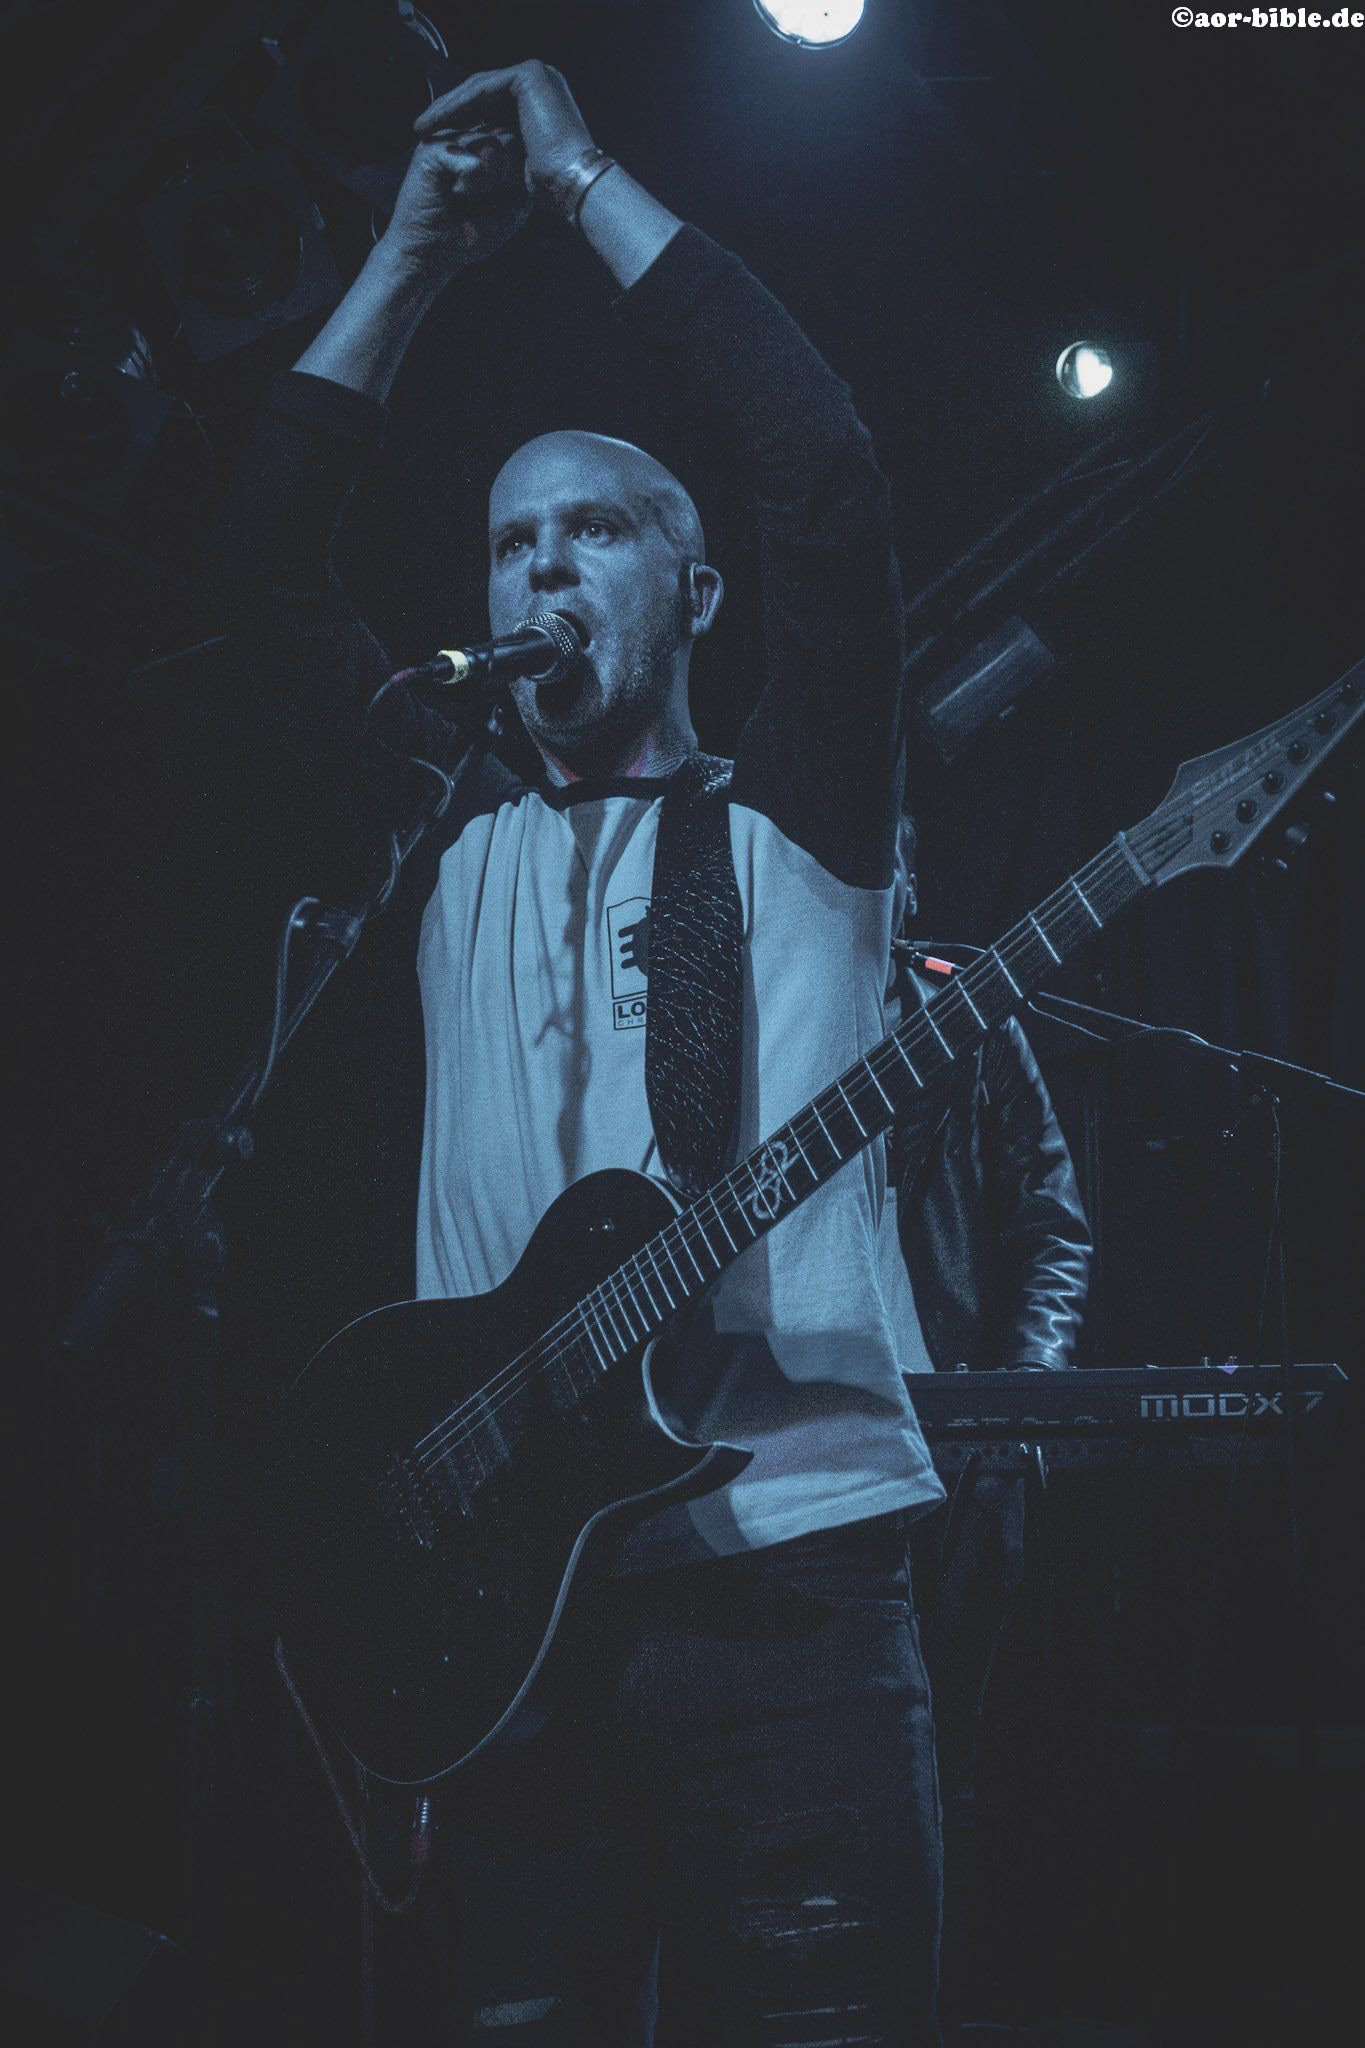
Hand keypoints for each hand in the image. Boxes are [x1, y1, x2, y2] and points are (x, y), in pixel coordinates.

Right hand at [380, 127, 529, 279]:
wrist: (429, 255)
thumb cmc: (467, 233)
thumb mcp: (512, 207)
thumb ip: (525, 176)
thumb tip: (512, 150)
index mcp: (484, 144)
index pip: (521, 144)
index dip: (516, 177)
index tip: (493, 198)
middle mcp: (466, 134)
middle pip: (511, 140)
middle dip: (505, 178)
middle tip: (478, 199)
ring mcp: (448, 137)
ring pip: (496, 146)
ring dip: (489, 184)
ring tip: (464, 197)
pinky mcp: (433, 148)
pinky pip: (477, 160)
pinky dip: (474, 186)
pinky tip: (455, 194)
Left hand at [414, 60, 595, 209]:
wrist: (574, 184)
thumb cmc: (553, 187)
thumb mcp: (521, 163)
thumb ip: (504, 148)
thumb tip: (478, 155)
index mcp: (542, 100)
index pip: (493, 103)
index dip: (462, 118)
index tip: (435, 137)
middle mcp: (542, 82)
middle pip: (482, 93)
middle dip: (449, 110)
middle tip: (421, 128)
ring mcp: (537, 75)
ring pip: (478, 89)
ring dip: (447, 107)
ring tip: (421, 126)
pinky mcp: (529, 76)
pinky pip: (481, 89)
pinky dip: (456, 104)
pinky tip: (435, 121)